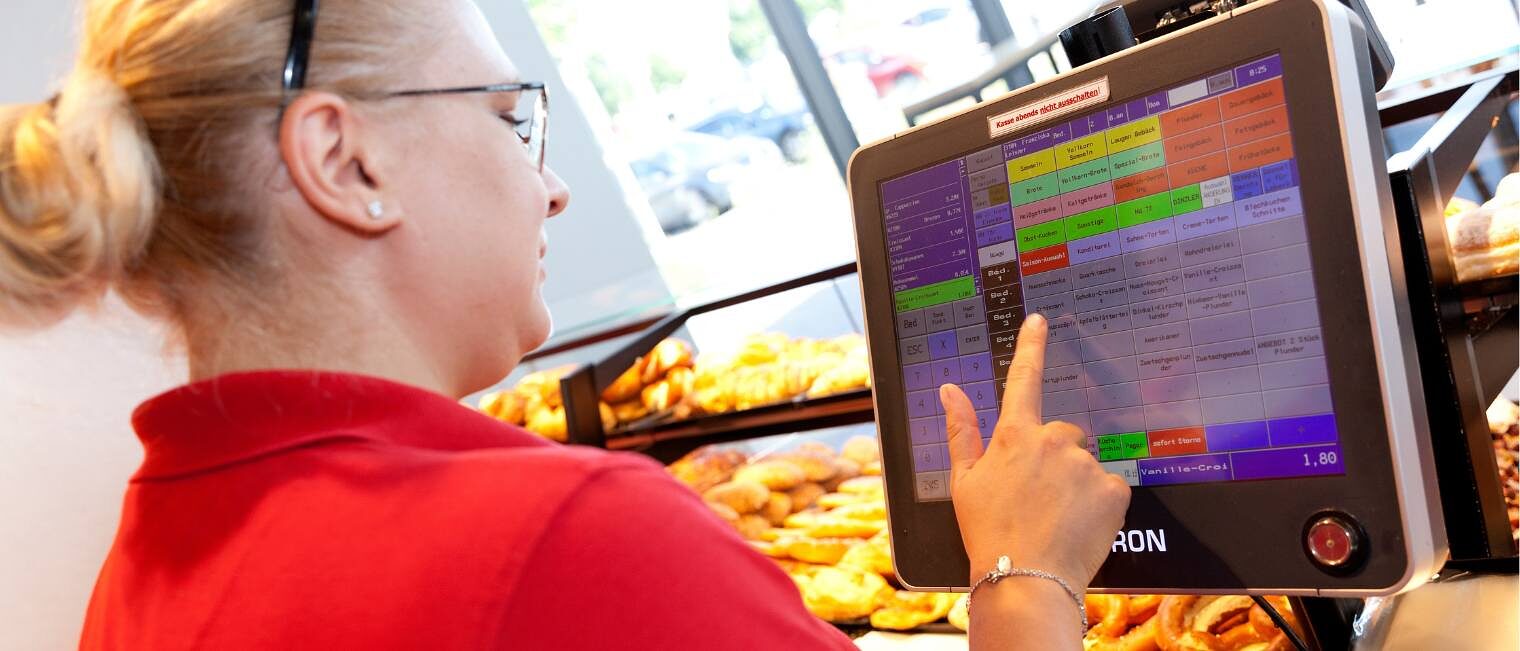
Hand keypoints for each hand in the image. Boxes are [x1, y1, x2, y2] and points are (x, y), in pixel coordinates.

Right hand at [942, 313, 1130, 586]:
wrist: (1025, 578)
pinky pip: (1109, 489)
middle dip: (1054, 458)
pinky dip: (1097, 505)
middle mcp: (1054, 441)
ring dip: (1075, 484)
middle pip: (1062, 435)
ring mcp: (1086, 465)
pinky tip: (1078, 526)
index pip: (1024, 379)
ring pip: (1084, 465)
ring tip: (1055, 518)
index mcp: (1015, 435)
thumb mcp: (964, 481)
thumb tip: (950, 390)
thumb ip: (961, 429)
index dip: (1031, 346)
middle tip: (1037, 496)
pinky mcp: (1114, 490)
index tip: (1039, 322)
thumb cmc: (989, 533)